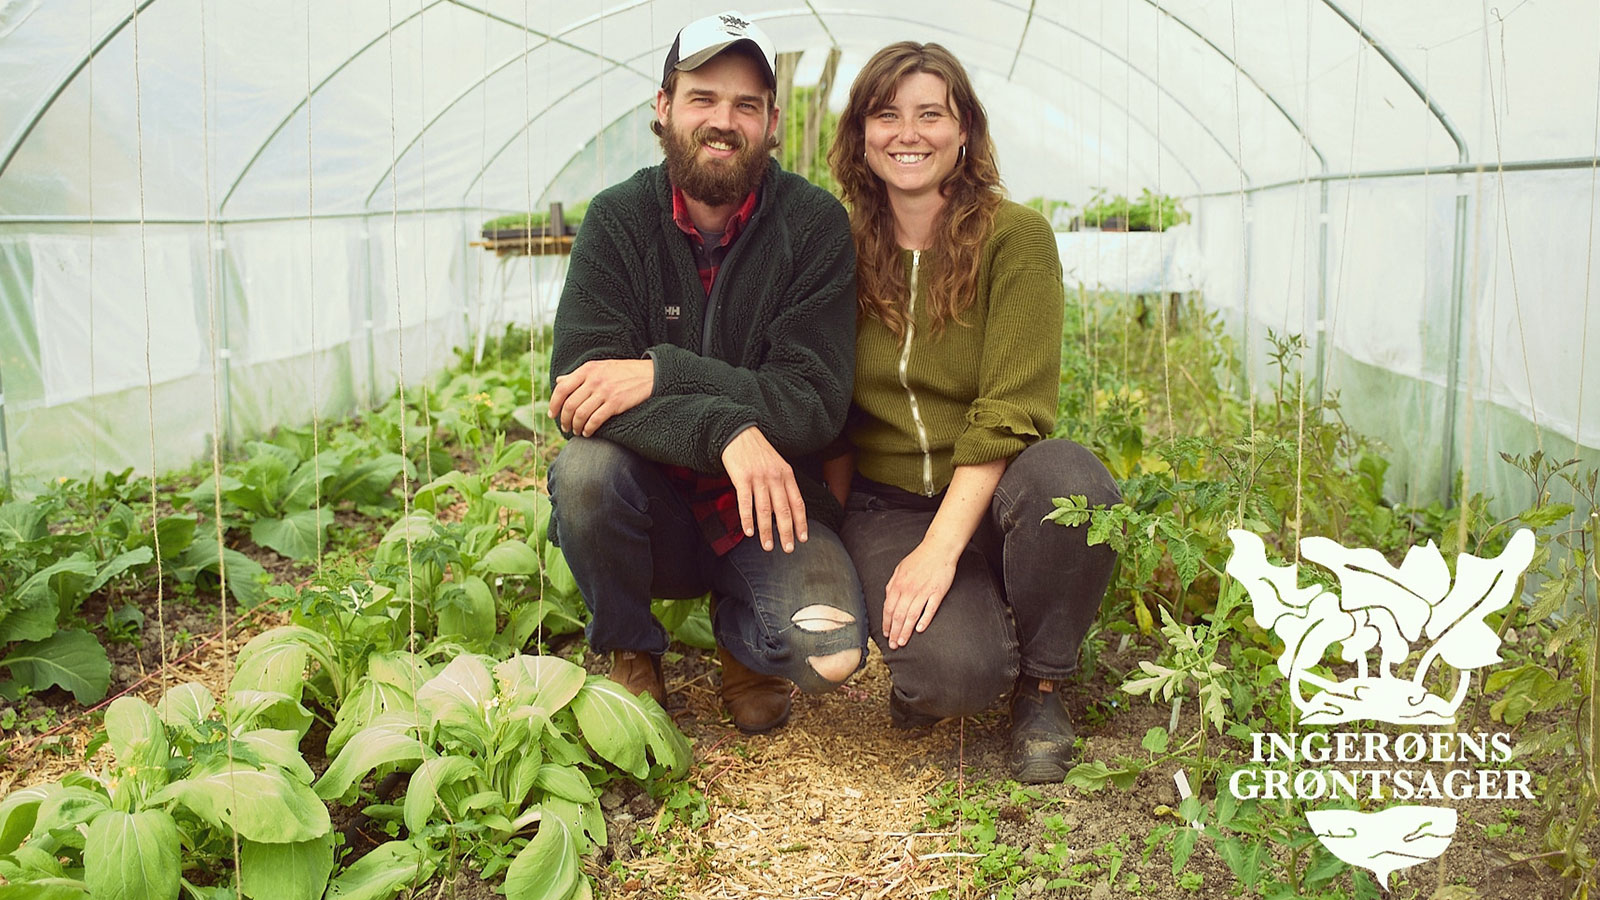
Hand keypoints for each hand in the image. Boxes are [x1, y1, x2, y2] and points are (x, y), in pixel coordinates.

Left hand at [549, 359, 653, 436]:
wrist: (649, 374)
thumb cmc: (623, 371)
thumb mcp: (599, 367)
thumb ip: (578, 375)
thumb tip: (559, 381)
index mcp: (587, 370)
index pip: (562, 388)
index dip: (553, 404)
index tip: (552, 414)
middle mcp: (594, 380)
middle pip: (570, 404)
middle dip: (564, 420)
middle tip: (565, 427)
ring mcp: (605, 392)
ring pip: (580, 414)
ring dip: (575, 426)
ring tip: (576, 431)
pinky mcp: (615, 403)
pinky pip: (595, 420)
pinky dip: (588, 429)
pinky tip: (588, 432)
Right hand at [720, 427, 806, 552]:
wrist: (739, 434)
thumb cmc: (758, 452)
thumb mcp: (777, 465)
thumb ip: (782, 485)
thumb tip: (785, 510)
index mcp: (787, 475)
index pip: (798, 503)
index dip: (801, 522)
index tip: (802, 538)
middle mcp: (775, 477)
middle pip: (784, 510)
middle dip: (787, 532)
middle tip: (788, 549)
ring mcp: (759, 478)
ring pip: (765, 510)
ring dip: (767, 531)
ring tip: (767, 546)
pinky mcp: (742, 478)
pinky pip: (746, 503)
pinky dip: (748, 519)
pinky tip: (749, 532)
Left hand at [881, 540, 958, 649]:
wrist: (938, 549)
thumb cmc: (919, 559)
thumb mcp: (899, 569)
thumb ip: (892, 585)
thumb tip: (887, 598)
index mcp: (898, 584)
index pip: (888, 608)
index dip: (886, 623)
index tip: (886, 634)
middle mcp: (909, 589)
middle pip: (899, 615)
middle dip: (894, 632)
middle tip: (893, 645)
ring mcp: (923, 591)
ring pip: (911, 616)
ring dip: (906, 631)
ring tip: (903, 642)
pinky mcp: (937, 592)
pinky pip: (929, 609)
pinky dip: (924, 621)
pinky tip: (919, 630)